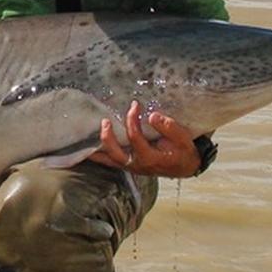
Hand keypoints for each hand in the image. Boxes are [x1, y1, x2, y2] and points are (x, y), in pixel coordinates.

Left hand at [89, 100, 204, 177]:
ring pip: (110, 160)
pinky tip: (89, 150)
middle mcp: (138, 164)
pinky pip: (110, 162)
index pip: (135, 138)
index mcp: (151, 158)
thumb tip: (152, 115)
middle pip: (116, 153)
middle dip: (108, 137)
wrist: (185, 166)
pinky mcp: (129, 165)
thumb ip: (169, 127)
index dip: (133, 120)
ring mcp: (132, 167)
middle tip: (105, 121)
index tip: (134, 105)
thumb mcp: (183, 138)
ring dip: (97, 150)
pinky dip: (100, 156)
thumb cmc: (183, 151)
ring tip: (85, 138)